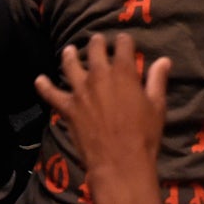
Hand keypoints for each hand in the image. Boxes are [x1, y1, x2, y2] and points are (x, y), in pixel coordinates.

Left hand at [34, 33, 168, 199]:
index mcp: (123, 72)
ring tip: (70, 50)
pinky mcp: (68, 107)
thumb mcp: (156, 106)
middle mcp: (99, 75)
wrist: (120, 163)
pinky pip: (51, 94)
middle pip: (95, 49)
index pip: (123, 45)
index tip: (124, 41)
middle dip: (97, 43)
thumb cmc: (144, 135)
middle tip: (97, 41)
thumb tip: (164, 60)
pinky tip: (39, 80)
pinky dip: (44, 86)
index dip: (124, 41)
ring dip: (70, 55)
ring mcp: (80, 90)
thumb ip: (157, 80)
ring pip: (70, 64)